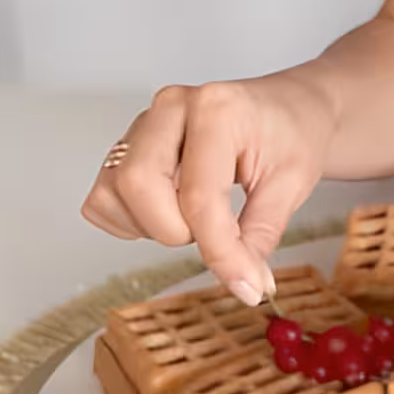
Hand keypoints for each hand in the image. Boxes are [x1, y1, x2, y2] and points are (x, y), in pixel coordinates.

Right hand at [80, 68, 340, 302]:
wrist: (288, 110)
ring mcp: (143, 124)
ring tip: (195, 216)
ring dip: (151, 225)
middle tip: (212, 232)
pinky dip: (131, 219)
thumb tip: (246, 286)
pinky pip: (103, 197)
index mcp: (217, 109)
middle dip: (173, 230)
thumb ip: (260, 237)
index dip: (219, 251)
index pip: (199, 195)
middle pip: (138, 184)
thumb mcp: (291, 186)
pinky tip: (169, 209)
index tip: (245, 284)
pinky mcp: (127, 145)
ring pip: (113, 191)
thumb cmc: (290, 136)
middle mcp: (171, 107)